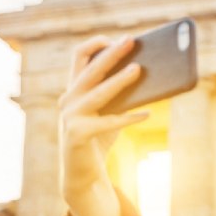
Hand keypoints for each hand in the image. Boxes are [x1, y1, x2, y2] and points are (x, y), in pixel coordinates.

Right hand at [58, 35, 148, 202]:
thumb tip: (147, 73)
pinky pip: (107, 123)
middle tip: (131, 41)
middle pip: (90, 70)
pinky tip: (147, 113)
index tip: (116, 39)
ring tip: (139, 69)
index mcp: (74, 90)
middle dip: (111, 54)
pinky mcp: (77, 135)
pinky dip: (128, 118)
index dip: (97, 45)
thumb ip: (121, 94)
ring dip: (119, 80)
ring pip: (97, 93)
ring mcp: (70, 117)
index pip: (78, 57)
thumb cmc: (99, 138)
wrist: (82, 175)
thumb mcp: (110, 111)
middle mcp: (68, 100)